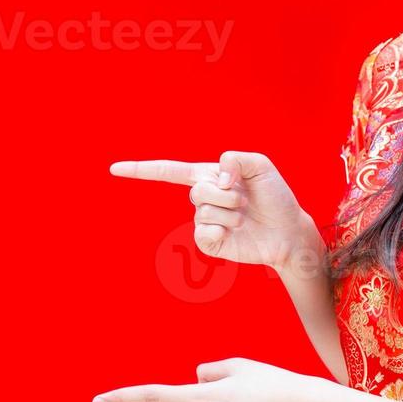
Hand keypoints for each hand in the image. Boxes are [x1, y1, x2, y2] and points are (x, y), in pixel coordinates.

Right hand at [109, 151, 318, 272]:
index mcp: (209, 175)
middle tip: (245, 200)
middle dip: (225, 194)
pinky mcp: (210, 242)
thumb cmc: (275, 196)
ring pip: (203, 212)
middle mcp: (203, 197)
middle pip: (197, 191)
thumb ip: (237, 159)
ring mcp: (205, 221)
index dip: (141, 170)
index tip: (114, 169)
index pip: (169, 171)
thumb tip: (217, 178)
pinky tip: (236, 232)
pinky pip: (204, 233)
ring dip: (230, 213)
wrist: (288, 231)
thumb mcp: (262, 166)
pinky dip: (222, 231)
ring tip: (245, 217)